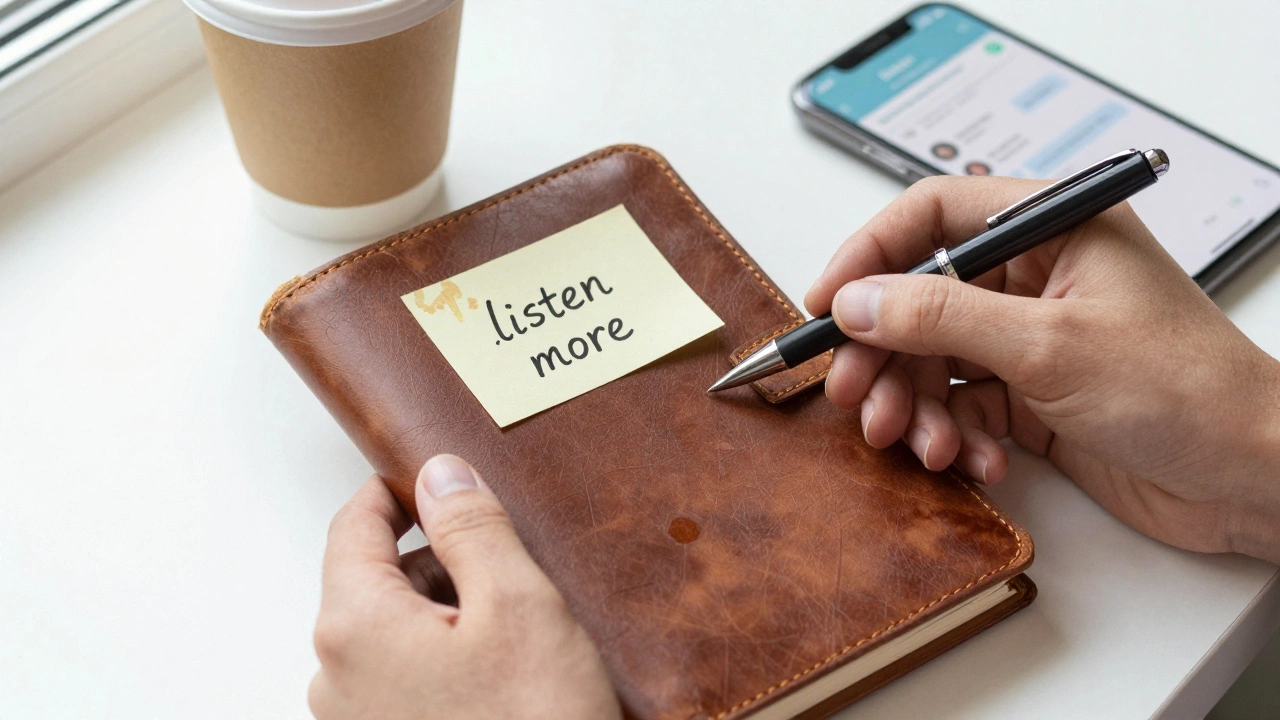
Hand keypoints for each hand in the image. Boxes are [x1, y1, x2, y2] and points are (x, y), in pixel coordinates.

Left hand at [309, 455, 620, 719]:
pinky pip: (401, 678)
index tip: (432, 478)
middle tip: (505, 566)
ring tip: (513, 632)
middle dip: (436, 560)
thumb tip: (440, 475)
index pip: (352, 525)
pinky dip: (443, 658)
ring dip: (445, 613)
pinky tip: (499, 674)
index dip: (395, 491)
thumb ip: (471, 528)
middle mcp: (338, 675)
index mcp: (356, 625)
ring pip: (392, 631)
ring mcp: (355, 719)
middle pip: (374, 580)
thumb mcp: (518, 604)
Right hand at [805, 176, 1279, 561]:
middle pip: (919, 296)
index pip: (931, 215)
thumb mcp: (1048, 347)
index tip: (825, 303)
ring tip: (916, 444)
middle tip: (853, 395)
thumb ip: (942, 318)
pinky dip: (954, 435)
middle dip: (883, 352)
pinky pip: (962, 404)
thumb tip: (856, 300)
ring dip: (915, 404)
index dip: (868, 254)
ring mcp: (1030, 337)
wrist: (1251, 477)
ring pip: (933, 358)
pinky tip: (975, 463)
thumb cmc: (1184, 390)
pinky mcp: (1031, 394)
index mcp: (1050, 228)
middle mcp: (1034, 275)